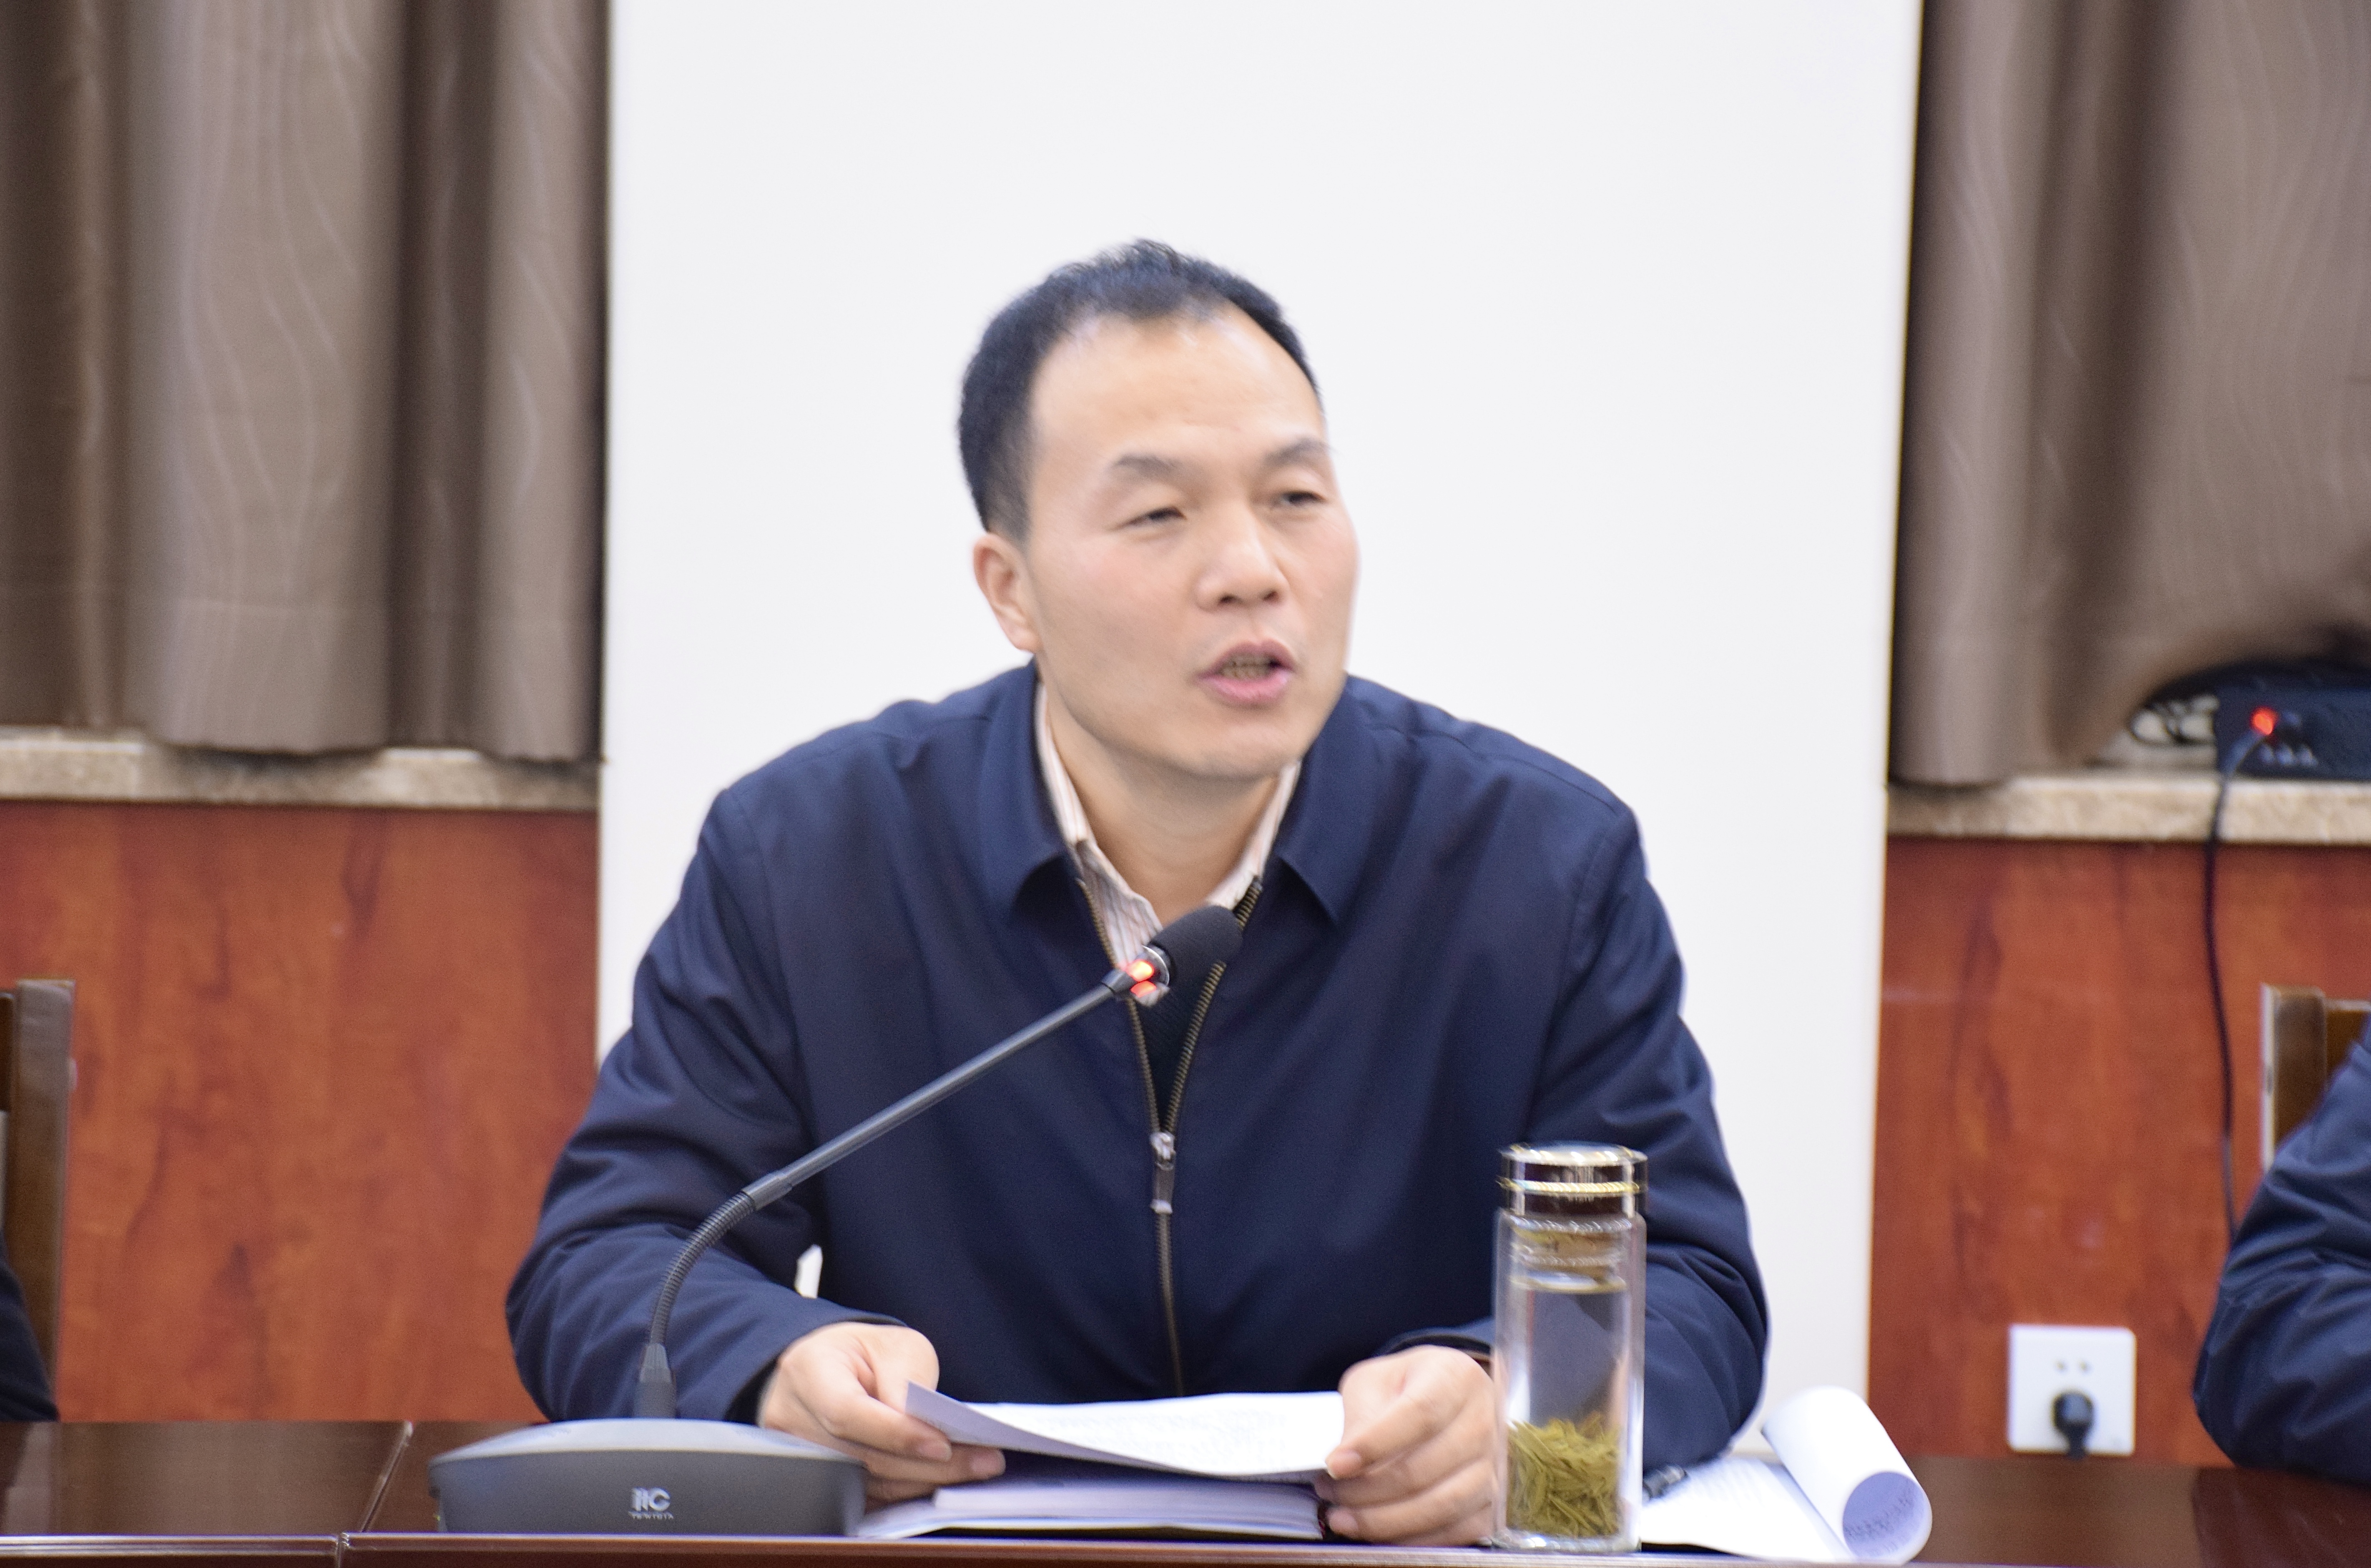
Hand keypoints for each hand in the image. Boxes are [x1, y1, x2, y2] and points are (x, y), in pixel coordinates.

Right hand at [757, 1322, 1003, 1501]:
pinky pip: (864, 1498)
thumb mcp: (894, 1345)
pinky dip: (906, 1492)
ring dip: (923, 1482)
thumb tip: (927, 1431)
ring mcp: (800, 1457)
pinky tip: (942, 1482)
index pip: (847, 1412)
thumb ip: (908, 1381)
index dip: (895, 1433)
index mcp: (809, 1371)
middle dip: (925, 1465)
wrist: (828, 1366)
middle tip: (983, 1462)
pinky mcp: (818, 1483)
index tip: (943, 1445)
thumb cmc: (863, 1352)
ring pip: (865, 1484)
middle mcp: (793, 1419)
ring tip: (975, 1470)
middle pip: (860, 1457)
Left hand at [1317, 1346, 1495, 1543]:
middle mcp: (1483, 1421)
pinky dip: (1409, 1539)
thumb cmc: (1401, 1388)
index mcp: (1456, 1377)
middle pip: (1424, 1468)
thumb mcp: (1373, 1382)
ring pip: (1440, 1506)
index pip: (1420, 1414)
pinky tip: (1374, 1530)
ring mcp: (1491, 1466)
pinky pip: (1452, 1532)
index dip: (1375, 1444)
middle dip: (1366, 1489)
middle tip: (1328, 1490)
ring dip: (1383, 1520)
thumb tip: (1345, 1464)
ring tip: (1343, 1515)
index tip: (1335, 1465)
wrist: (1437, 1399)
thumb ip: (1361, 1416)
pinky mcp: (1489, 1503)